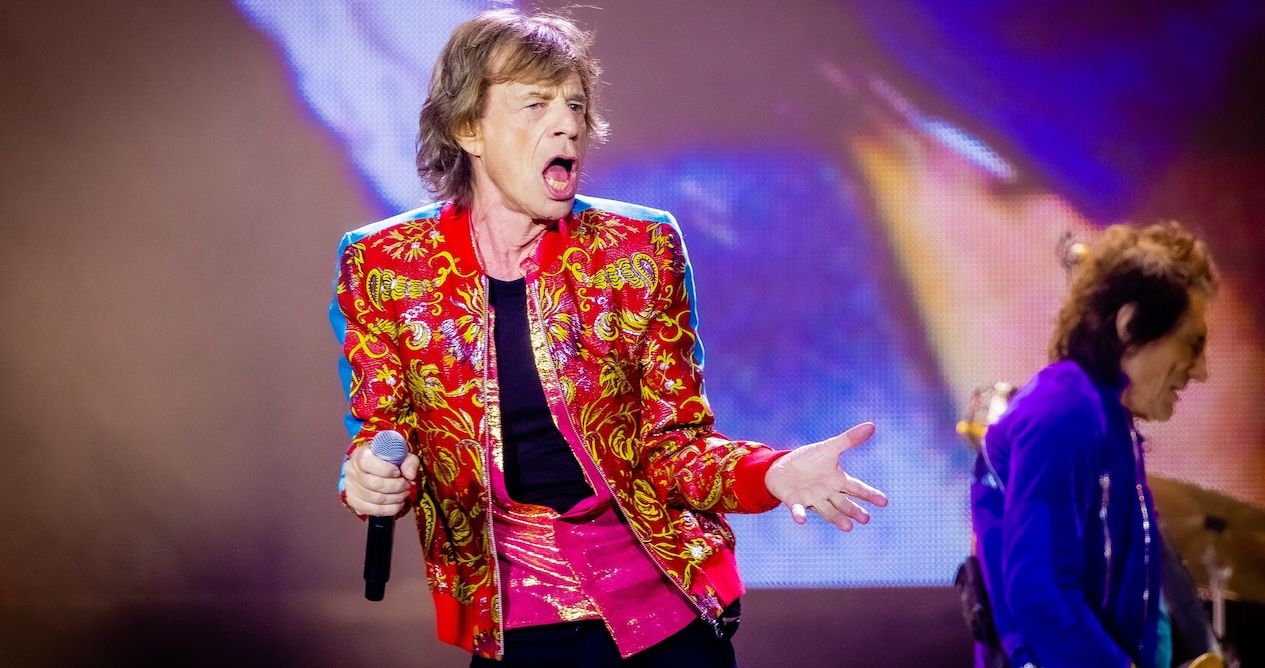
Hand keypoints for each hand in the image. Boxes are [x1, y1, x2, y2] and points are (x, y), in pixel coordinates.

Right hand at [343, 445, 419, 516]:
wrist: (374, 469)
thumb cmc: (388, 460)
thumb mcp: (401, 454)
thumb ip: (408, 461)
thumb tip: (410, 476)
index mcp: (361, 455)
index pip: (367, 463)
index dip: (386, 470)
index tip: (398, 472)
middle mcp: (352, 471)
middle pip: (374, 484)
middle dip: (396, 486)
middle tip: (406, 485)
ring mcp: (351, 488)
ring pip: (375, 499)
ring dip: (395, 498)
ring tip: (404, 493)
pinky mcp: (354, 502)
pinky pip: (373, 511)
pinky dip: (390, 509)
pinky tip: (398, 503)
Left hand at [764, 422, 887, 530]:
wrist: (781, 468)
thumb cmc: (808, 460)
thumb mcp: (829, 448)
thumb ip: (849, 440)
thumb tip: (871, 425)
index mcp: (837, 481)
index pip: (857, 488)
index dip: (870, 494)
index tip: (884, 501)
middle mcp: (827, 493)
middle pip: (843, 503)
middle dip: (853, 511)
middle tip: (865, 518)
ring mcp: (812, 499)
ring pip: (827, 511)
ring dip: (836, 518)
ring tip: (848, 527)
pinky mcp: (795, 502)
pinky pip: (798, 509)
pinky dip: (800, 514)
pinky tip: (801, 519)